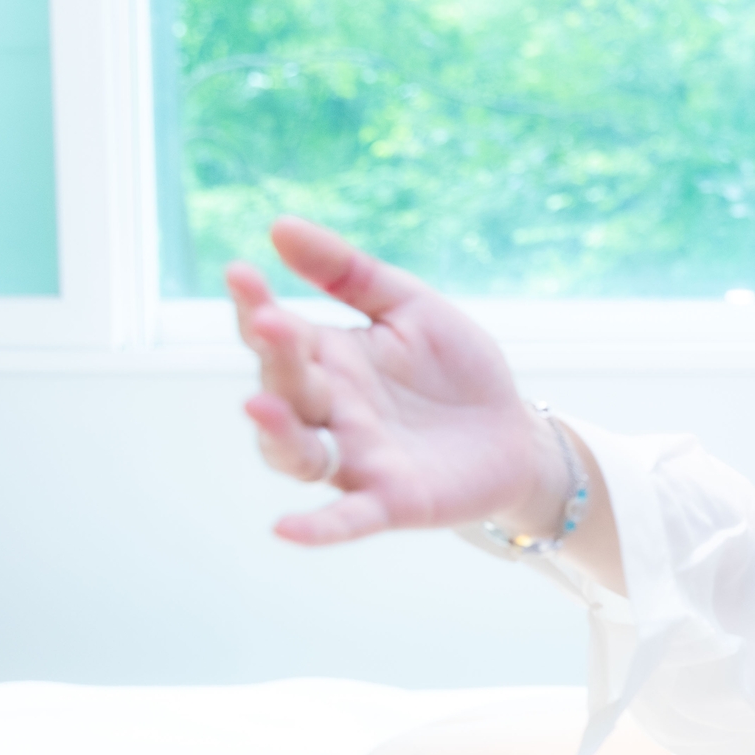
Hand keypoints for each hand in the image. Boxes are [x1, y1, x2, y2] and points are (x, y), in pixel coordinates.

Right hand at [225, 217, 553, 544]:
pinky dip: (318, 526)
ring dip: (276, 434)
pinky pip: (346, 517)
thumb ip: (349, 272)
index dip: (253, 305)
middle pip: (286, 388)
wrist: (514, 432)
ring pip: (298, 454)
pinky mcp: (390, 500)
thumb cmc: (456, 369)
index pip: (276, 333)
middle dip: (275, 358)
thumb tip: (278, 226)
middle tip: (271, 323)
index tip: (240, 272)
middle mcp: (330, 412)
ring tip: (259, 406)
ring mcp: (356, 458)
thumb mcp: (410, 307)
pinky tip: (286, 529)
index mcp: (329, 360)